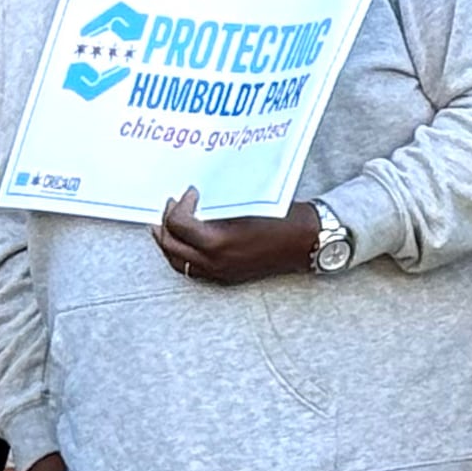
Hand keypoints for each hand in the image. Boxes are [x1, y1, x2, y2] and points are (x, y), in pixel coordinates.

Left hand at [154, 188, 321, 286]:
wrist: (306, 241)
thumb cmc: (281, 217)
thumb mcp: (244, 204)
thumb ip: (215, 206)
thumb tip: (194, 197)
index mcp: (218, 241)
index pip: (178, 224)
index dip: (179, 205)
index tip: (190, 192)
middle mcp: (215, 261)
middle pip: (171, 245)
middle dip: (165, 223)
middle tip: (170, 206)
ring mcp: (219, 272)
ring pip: (177, 262)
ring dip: (168, 242)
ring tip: (166, 226)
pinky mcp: (226, 277)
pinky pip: (192, 270)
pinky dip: (182, 255)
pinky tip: (184, 242)